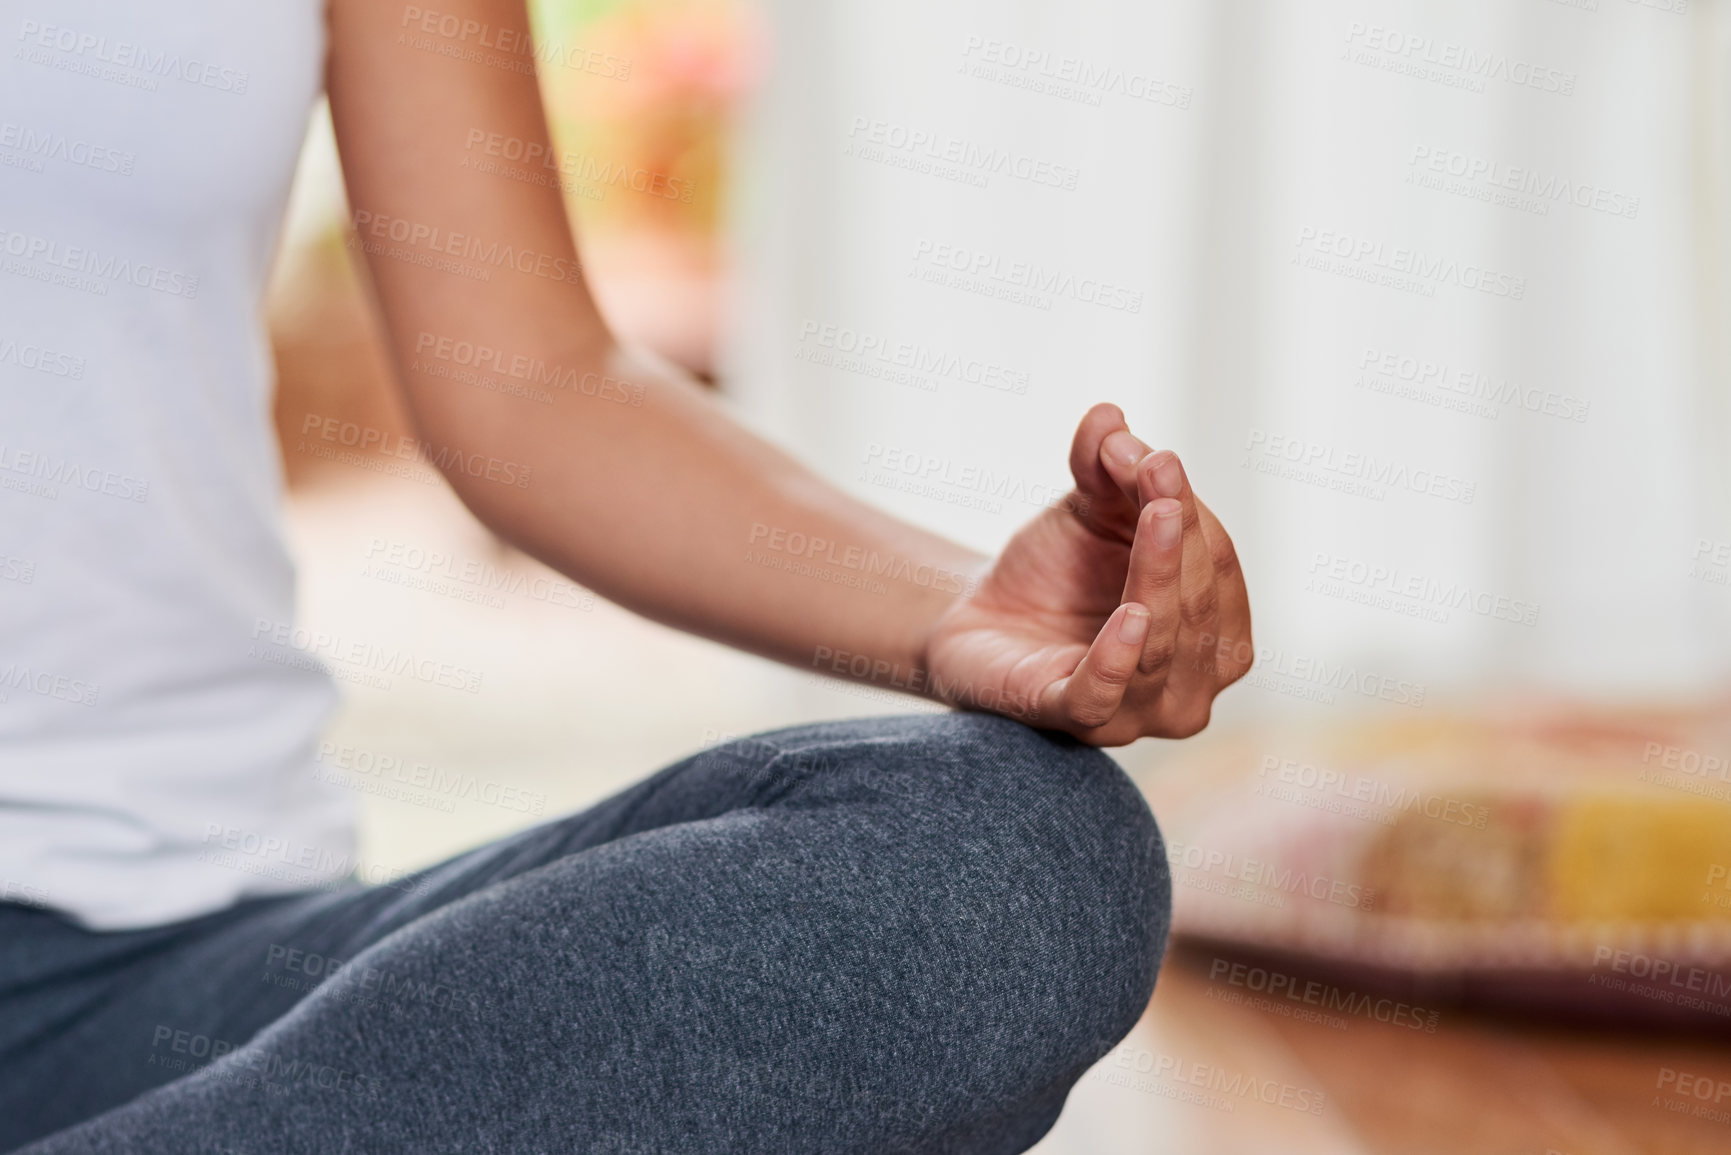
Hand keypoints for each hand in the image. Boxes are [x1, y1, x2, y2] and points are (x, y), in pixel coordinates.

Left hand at [921, 404, 1251, 745]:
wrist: (979, 618)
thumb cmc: (1057, 570)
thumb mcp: (1087, 507)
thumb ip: (1106, 467)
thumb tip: (1110, 419)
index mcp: (1216, 631)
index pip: (1218, 567)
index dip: (1191, 512)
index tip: (1156, 457)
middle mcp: (1191, 684)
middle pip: (1198, 605)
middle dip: (1177, 536)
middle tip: (1154, 470)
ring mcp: (1137, 713)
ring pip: (1160, 647)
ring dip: (1158, 577)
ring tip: (1154, 515)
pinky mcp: (1072, 720)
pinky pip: (1103, 696)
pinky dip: (1117, 659)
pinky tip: (1130, 614)